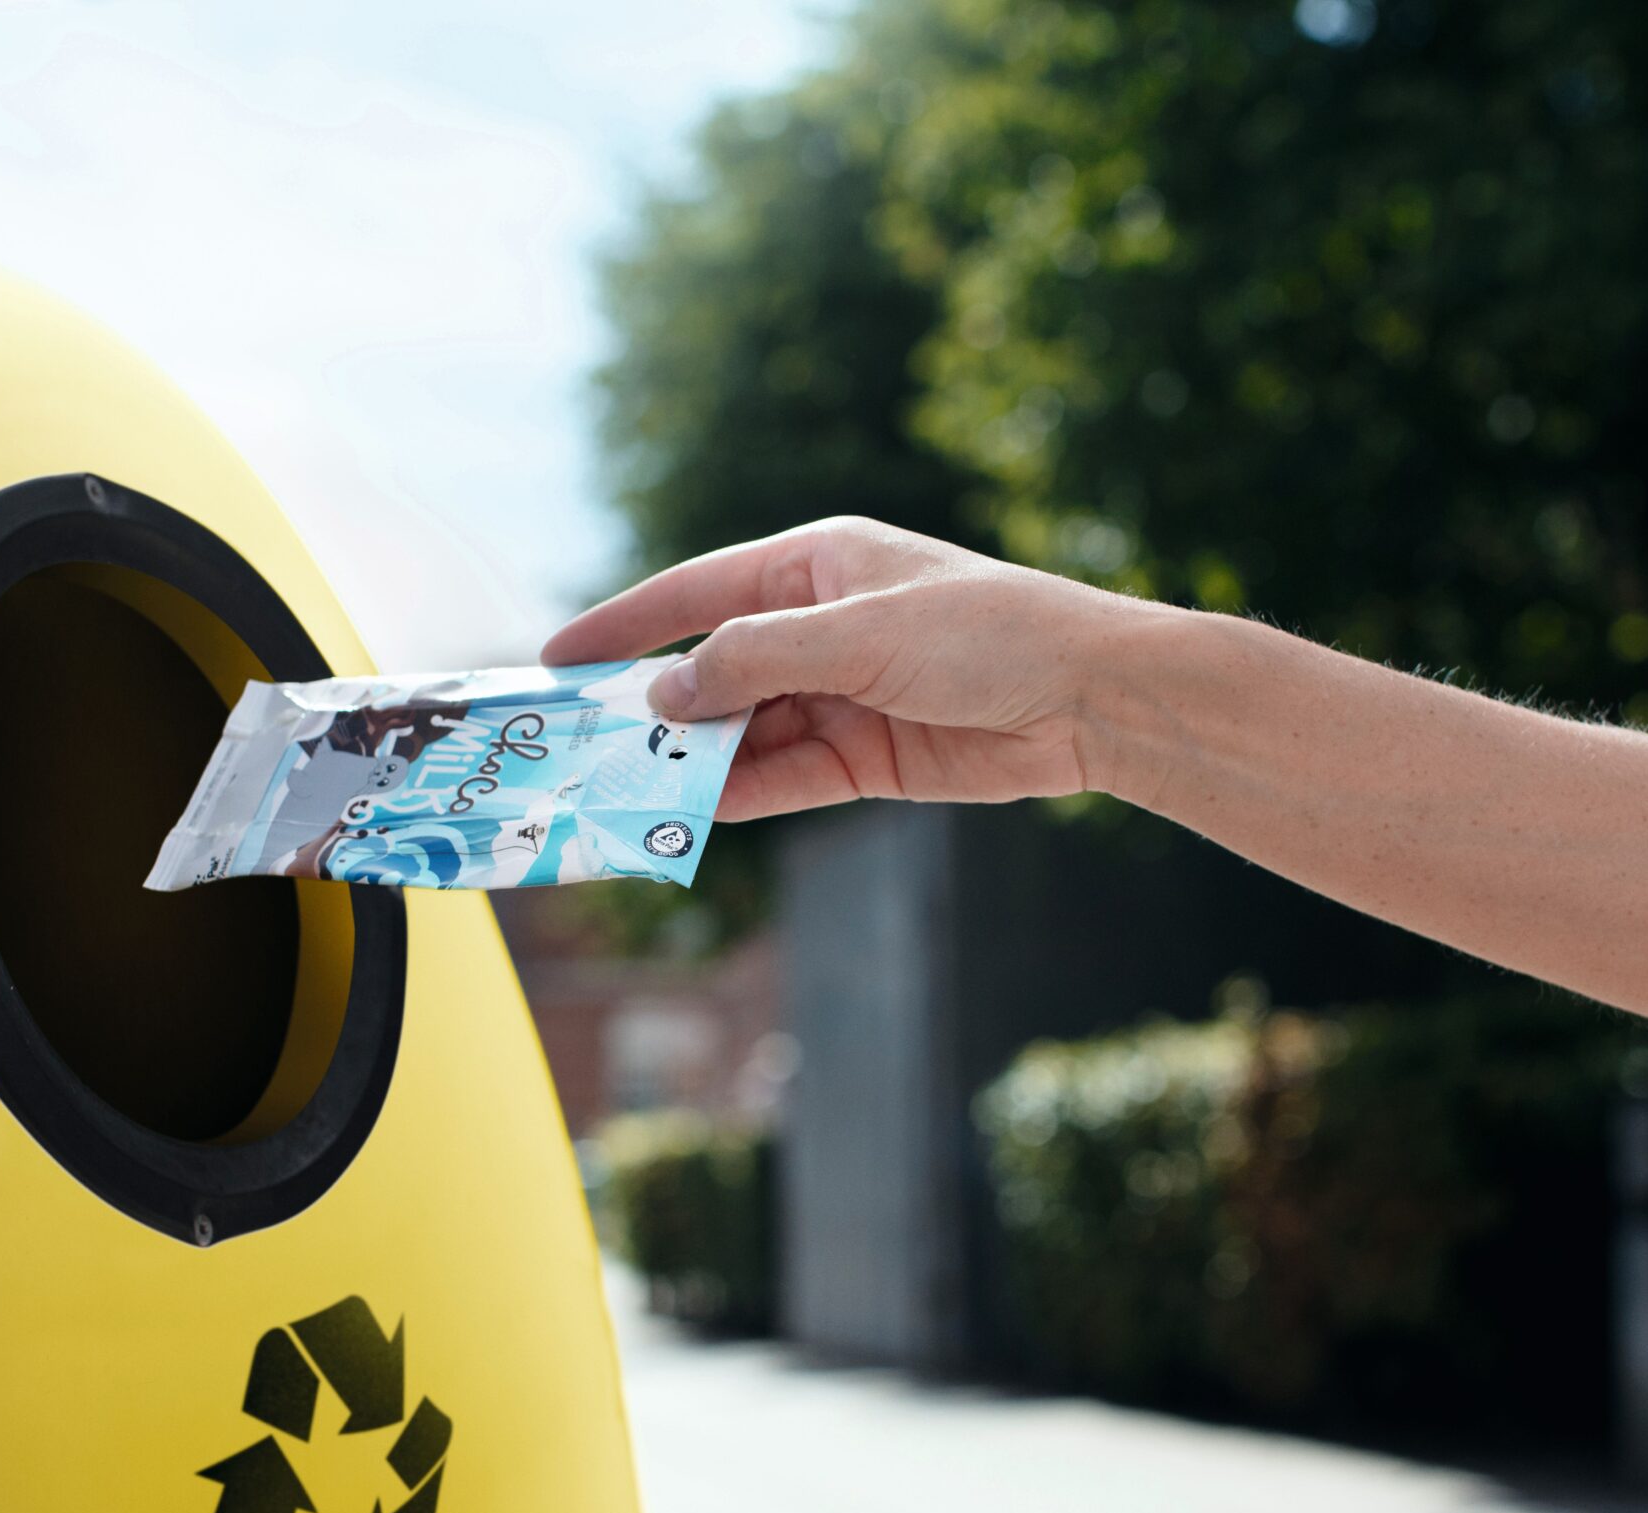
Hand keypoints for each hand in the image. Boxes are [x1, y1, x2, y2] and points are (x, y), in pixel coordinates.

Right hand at [542, 518, 1136, 820]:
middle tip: (577, 748)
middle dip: (651, 709)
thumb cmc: (987, 631)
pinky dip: (738, 794)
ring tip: (623, 792)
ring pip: (741, 732)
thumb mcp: (858, 632)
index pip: (696, 590)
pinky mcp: (866, 758)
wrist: (1091, 698)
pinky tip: (691, 814)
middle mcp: (821, 626)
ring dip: (690, 761)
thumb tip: (664, 696)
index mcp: (817, 564)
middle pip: (712, 669)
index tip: (556, 657)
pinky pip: (782, 776)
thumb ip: (753, 660)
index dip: (624, 624)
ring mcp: (841, 695)